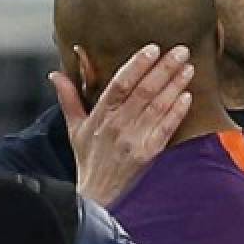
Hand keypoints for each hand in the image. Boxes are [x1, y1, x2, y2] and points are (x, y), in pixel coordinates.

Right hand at [52, 44, 193, 204]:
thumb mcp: (74, 128)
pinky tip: (187, 97)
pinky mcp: (148, 155)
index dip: (137, 65)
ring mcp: (134, 140)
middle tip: (182, 50)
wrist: (97, 196)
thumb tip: (55, 74)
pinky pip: (165, 129)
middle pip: (143, 91)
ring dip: (175, 86)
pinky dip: (177, 112)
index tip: (153, 48)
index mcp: (100, 116)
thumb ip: (68, 98)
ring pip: (157, 107)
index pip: (119, 84)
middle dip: (164, 69)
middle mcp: (117, 126)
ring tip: (188, 68)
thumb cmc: (88, 159)